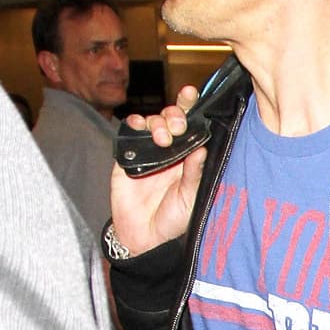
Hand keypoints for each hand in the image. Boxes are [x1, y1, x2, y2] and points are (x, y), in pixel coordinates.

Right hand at [110, 87, 205, 255]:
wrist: (144, 236)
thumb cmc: (173, 218)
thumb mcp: (191, 197)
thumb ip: (195, 173)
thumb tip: (202, 148)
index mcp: (188, 156)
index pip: (191, 126)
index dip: (190, 107)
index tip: (190, 93)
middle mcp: (169, 150)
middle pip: (171, 119)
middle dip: (174, 115)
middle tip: (177, 127)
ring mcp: (147, 152)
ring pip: (151, 122)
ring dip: (157, 122)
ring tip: (162, 138)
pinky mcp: (127, 157)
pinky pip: (128, 134)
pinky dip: (133, 125)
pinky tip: (139, 126)